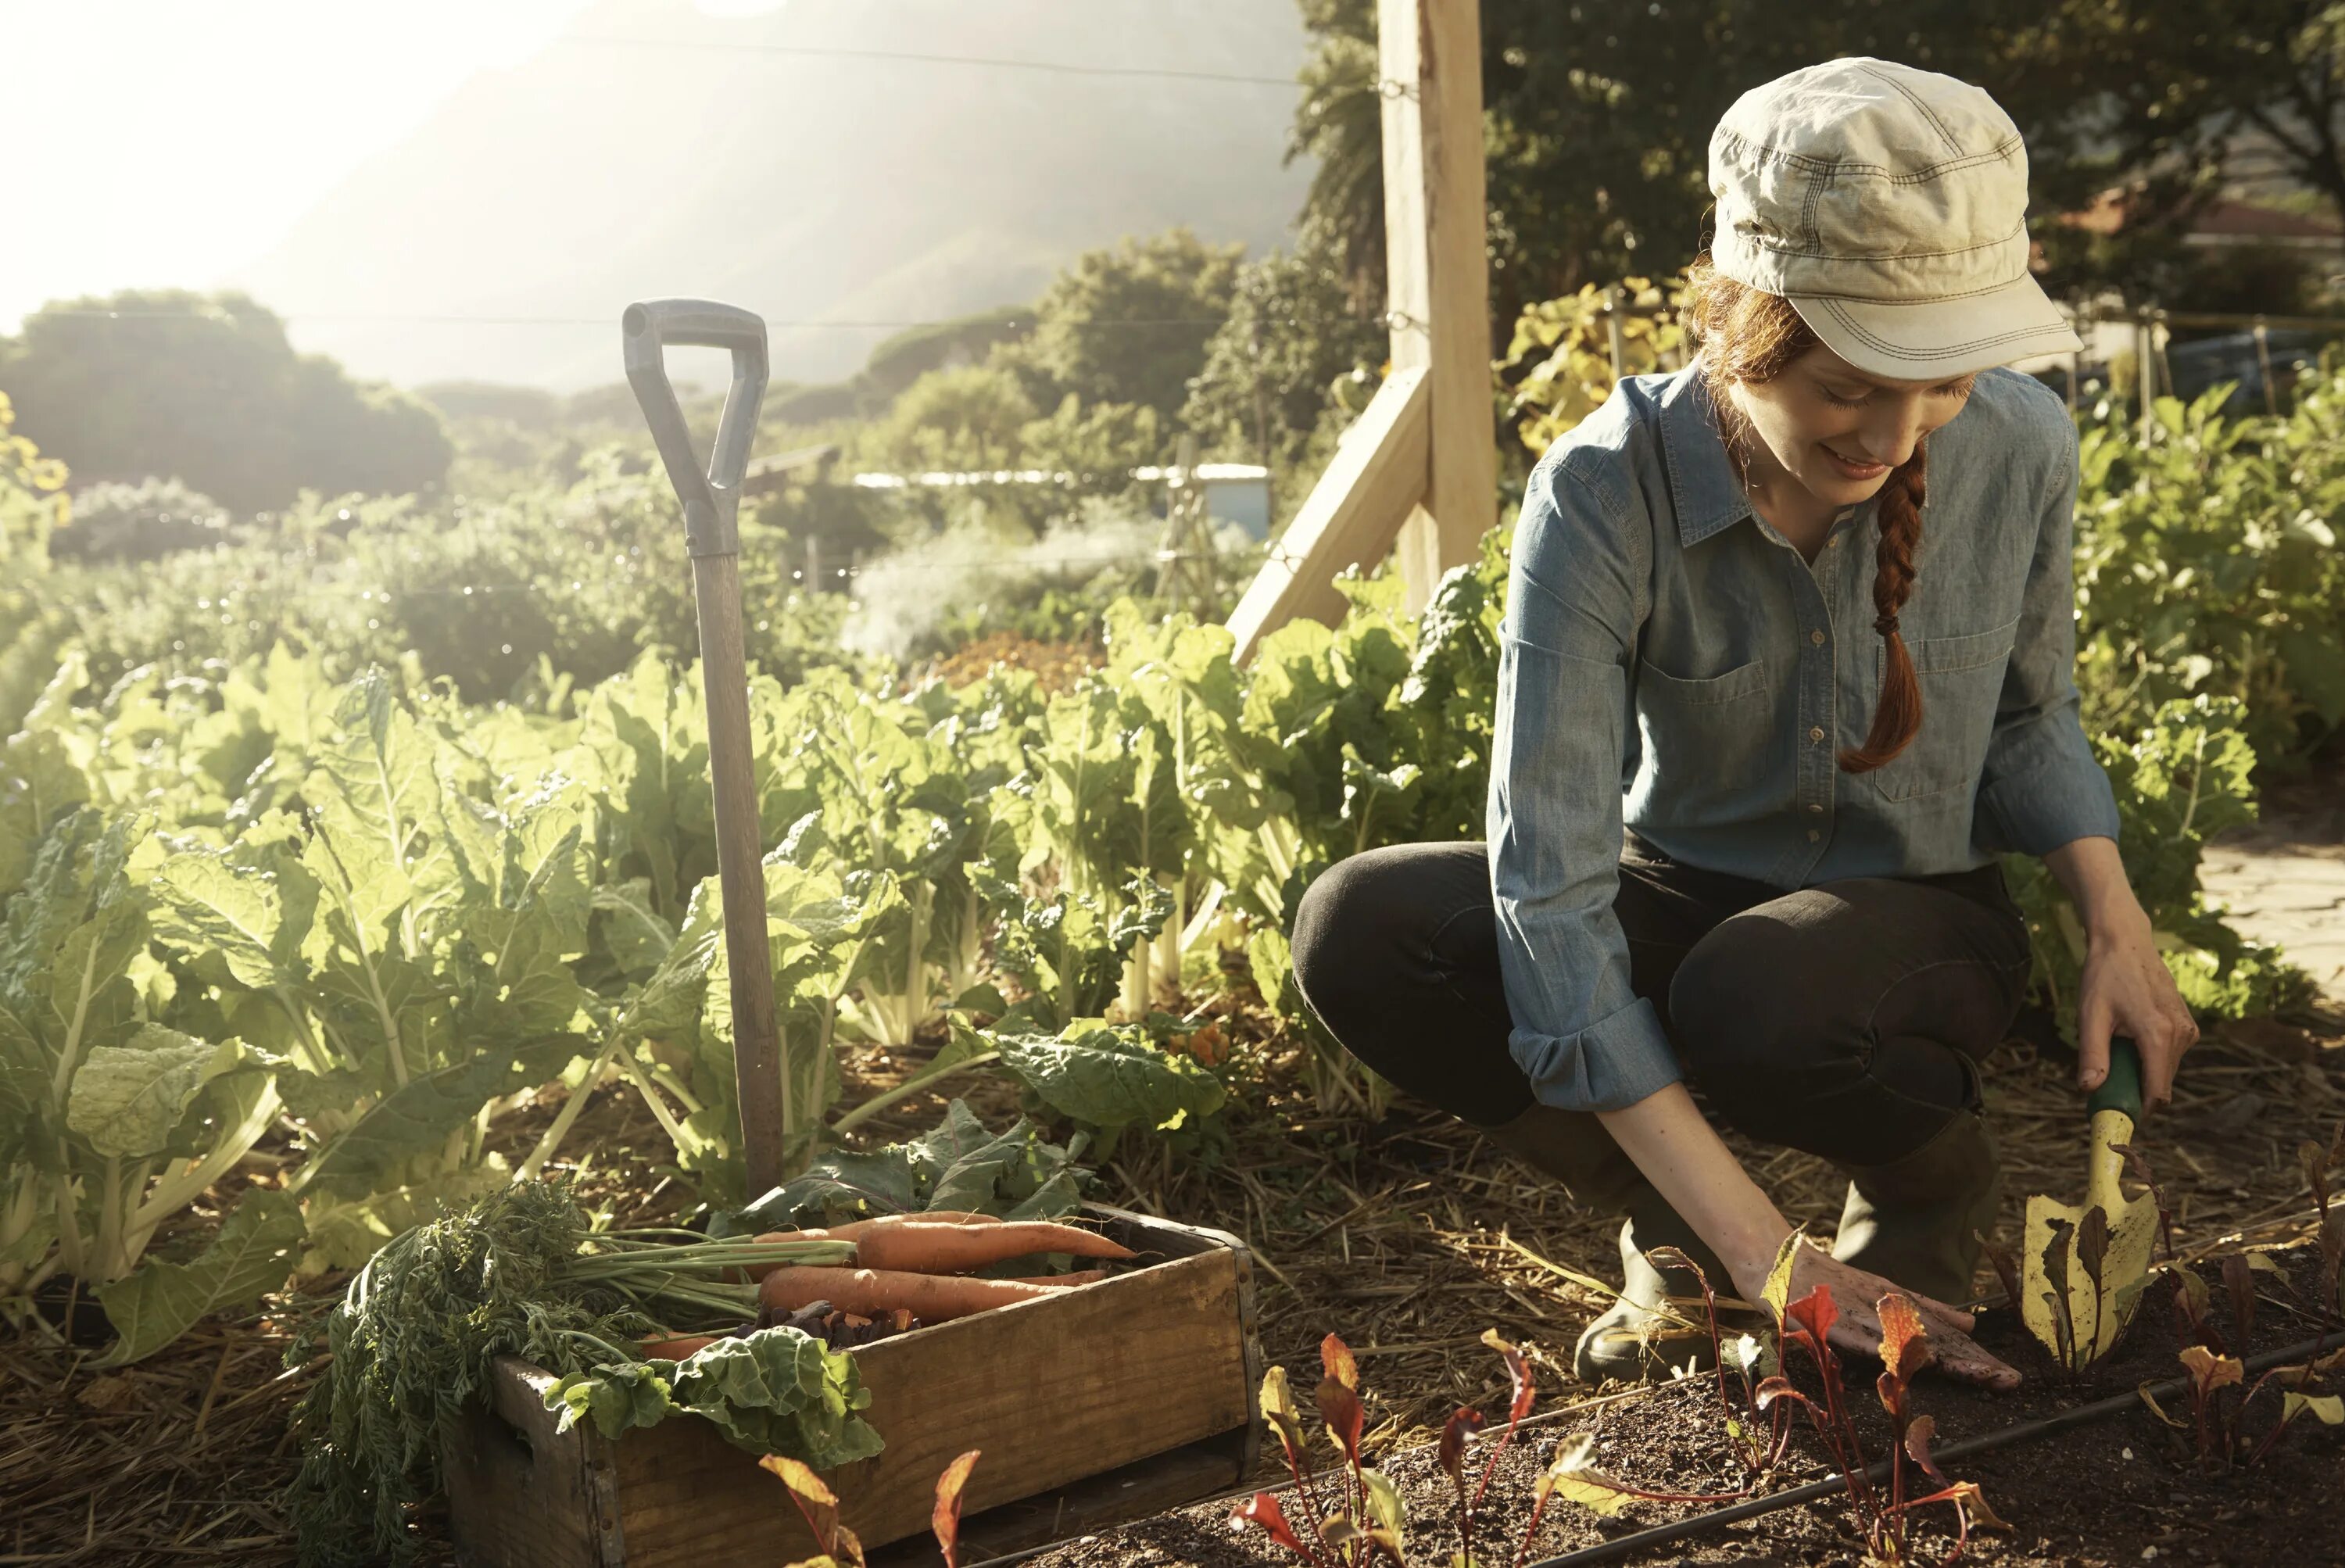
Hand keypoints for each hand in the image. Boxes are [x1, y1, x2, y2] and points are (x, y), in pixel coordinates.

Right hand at [1786, 1244, 2020, 1390]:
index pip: (1945, 1335)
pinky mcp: (1832, 1317)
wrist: (1780, 1261)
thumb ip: (1925, 1309)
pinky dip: (1888, 1347)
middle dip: (1973, 1360)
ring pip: (1906, 1339)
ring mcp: (1861, 1312)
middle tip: (2010, 1380)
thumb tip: (1971, 1322)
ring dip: (1946, 1358)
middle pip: (1936, 1338)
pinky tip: (1909, 1359)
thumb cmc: (1831, 1284)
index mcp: (1900, 1305)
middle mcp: (1887, 1308)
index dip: (1976, 1357)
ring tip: (1980, 1374)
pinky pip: (1861, 1336)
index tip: (2010, 1379)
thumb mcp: (1885, 1294)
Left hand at [2078, 903, 2197, 1114]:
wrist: (2125, 943)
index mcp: (2159, 1035)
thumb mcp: (2090, 1016)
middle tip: (2106, 1073)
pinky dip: (2150, 1054)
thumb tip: (2089, 1090)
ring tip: (2116, 1042)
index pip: (2157, 1092)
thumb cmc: (2104, 976)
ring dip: (2142, 1068)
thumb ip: (2092, 1055)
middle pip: (2161, 1083)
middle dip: (2135, 1086)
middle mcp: (2181, 1034)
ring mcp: (2188, 1029)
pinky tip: (2130, 1033)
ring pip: (2165, 1069)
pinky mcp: (2188, 1025)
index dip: (2139, 1109)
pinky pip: (2169, 1054)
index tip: (2117, 1113)